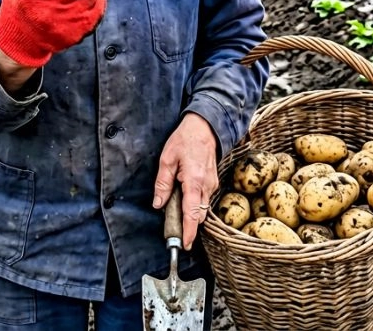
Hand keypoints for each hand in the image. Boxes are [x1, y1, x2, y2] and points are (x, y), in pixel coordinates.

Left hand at [152, 113, 219, 249]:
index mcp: (194, 181)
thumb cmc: (185, 140)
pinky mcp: (213, 183)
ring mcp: (212, 185)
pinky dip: (195, 202)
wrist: (205, 128)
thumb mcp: (167, 159)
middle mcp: (207, 186)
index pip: (192, 213)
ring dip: (191, 212)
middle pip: (198, 215)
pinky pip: (204, 199)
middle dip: (187, 224)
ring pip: (202, 208)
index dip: (189, 231)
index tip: (185, 244)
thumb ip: (162, 183)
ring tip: (176, 206)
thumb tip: (158, 204)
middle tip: (172, 225)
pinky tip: (184, 194)